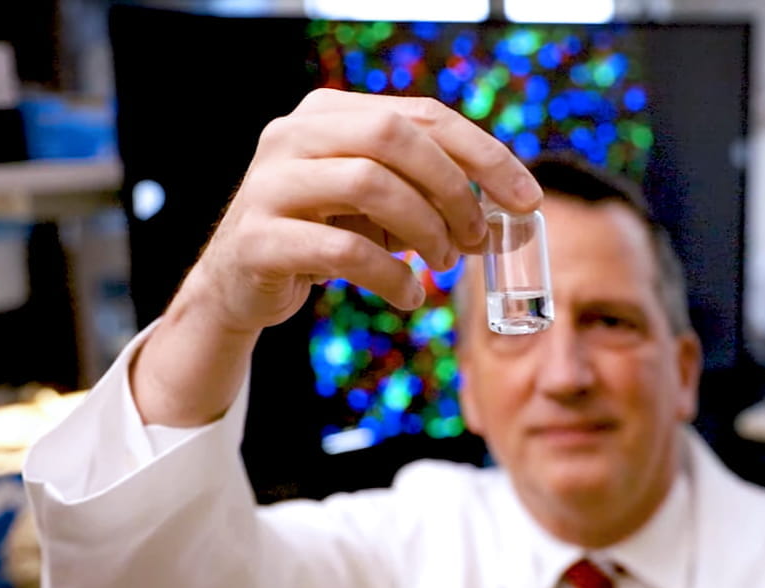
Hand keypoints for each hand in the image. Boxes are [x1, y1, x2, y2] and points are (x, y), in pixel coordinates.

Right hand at [133, 89, 542, 425]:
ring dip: (424, 230)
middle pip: (394, 137)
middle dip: (453, 189)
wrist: (238, 286)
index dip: (484, 154)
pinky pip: (342, 250)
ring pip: (368, 183)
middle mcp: (293, 135)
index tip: (526, 198)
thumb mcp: (372, 203)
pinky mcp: (258, 238)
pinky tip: (408, 296)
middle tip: (478, 237)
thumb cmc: (319, 236)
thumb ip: (421, 187)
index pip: (421, 115)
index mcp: (327, 113)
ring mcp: (269, 183)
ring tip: (443, 265)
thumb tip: (500, 202)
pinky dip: (390, 276)